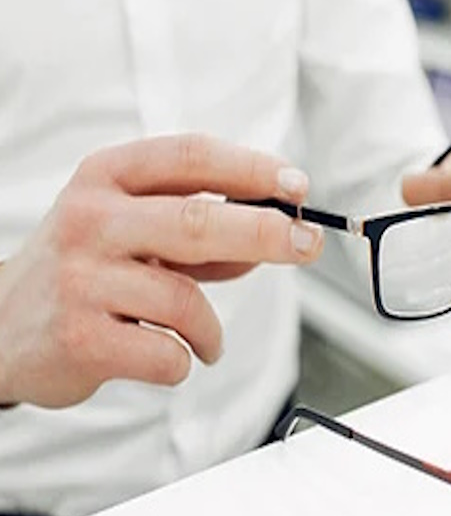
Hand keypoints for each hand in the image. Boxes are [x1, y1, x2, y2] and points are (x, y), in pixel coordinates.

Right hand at [0, 135, 323, 407]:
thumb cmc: (88, 268)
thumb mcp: (133, 227)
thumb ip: (201, 229)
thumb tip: (278, 237)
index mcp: (107, 176)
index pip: (191, 155)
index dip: (253, 168)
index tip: (298, 185)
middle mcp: (90, 219)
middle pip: (197, 221)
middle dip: (266, 233)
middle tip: (306, 244)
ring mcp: (80, 279)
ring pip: (186, 301)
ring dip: (211, 329)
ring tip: (206, 340)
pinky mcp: (80, 337)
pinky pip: (167, 353)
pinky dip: (185, 359)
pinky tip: (173, 357)